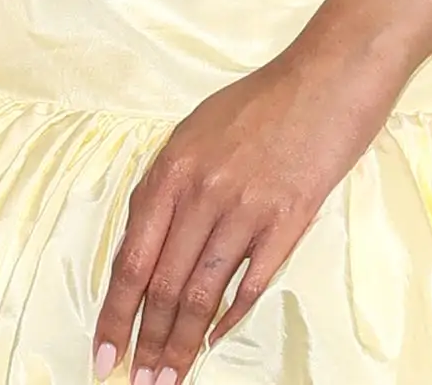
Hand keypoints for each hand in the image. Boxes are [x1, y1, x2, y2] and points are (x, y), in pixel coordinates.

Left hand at [93, 36, 398, 382]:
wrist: (326, 76)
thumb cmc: (259, 102)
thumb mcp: (195, 132)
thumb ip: (168, 188)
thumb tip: (146, 245)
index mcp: (170, 170)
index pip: (133, 258)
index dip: (115, 312)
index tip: (105, 353)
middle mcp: (202, 192)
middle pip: (165, 285)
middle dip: (148, 341)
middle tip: (140, 383)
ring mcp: (246, 209)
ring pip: (203, 292)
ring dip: (184, 342)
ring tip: (171, 378)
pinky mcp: (288, 221)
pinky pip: (252, 281)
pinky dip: (232, 315)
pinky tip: (217, 339)